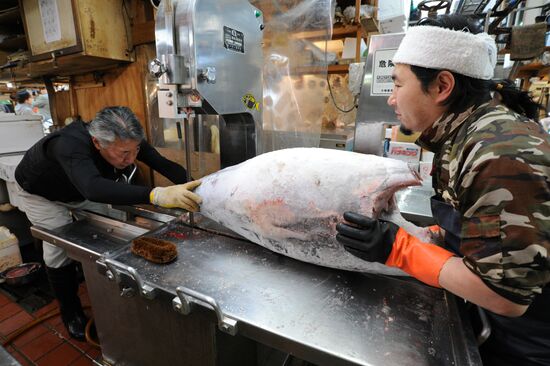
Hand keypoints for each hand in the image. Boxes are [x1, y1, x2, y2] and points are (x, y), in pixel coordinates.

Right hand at [150, 180, 201, 211]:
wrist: (160, 195)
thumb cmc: (170, 192)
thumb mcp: (178, 188)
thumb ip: (185, 190)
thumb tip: (193, 194)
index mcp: (182, 187)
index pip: (190, 184)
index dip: (195, 183)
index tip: (200, 182)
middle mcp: (181, 191)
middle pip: (190, 194)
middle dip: (196, 198)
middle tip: (201, 201)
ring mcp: (178, 197)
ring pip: (188, 202)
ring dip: (194, 206)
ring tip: (198, 208)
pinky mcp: (176, 203)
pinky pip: (185, 206)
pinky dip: (190, 208)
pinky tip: (193, 210)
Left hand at [336, 212, 453, 286]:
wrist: (402, 250)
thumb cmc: (395, 233)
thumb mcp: (388, 221)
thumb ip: (376, 217)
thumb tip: (374, 203)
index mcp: (376, 227)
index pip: (359, 220)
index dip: (350, 217)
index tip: (345, 215)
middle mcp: (372, 238)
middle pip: (352, 232)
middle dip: (343, 228)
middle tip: (338, 225)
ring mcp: (369, 249)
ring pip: (351, 242)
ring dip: (343, 237)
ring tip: (338, 234)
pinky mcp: (368, 256)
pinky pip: (354, 252)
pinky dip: (348, 246)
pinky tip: (345, 243)